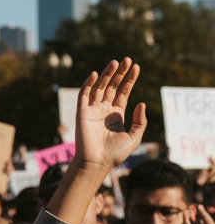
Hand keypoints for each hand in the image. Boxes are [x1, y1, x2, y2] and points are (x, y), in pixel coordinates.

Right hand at [74, 59, 146, 173]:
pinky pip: (84, 95)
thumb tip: (141, 103)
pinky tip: (97, 74)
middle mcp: (104, 109)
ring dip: (107, 74)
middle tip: (127, 60)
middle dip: (120, 73)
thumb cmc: (115, 153)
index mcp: (116, 114)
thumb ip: (140, 121)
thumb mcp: (134, 137)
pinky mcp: (82, 112)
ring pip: (99, 87)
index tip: (136, 67)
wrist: (97, 163)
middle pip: (112, 86)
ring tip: (116, 62)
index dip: (129, 80)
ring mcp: (92, 110)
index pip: (123, 92)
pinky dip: (89, 84)